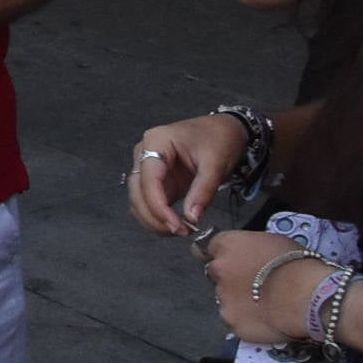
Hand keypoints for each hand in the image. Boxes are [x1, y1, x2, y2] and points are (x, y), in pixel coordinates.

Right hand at [124, 111, 251, 236]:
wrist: (225, 129)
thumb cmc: (220, 139)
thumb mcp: (216, 164)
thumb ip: (202, 191)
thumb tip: (191, 218)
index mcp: (156, 142)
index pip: (148, 179)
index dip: (158, 206)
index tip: (176, 226)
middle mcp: (144, 153)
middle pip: (137, 191)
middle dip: (154, 216)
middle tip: (180, 232)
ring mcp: (147, 167)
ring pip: (138, 199)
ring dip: (153, 219)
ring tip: (180, 230)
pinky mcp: (155, 179)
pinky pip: (148, 201)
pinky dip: (158, 216)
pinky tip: (176, 224)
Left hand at [201, 229, 329, 345]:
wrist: (307, 296)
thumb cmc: (298, 266)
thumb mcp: (273, 241)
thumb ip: (250, 247)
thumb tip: (250, 255)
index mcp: (228, 245)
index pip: (209, 247)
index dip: (223, 256)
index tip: (231, 261)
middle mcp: (219, 269)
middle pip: (216, 274)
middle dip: (230, 278)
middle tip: (253, 284)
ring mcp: (223, 297)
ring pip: (225, 298)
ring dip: (238, 300)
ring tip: (264, 303)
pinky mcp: (231, 321)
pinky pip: (234, 320)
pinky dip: (245, 320)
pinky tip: (264, 317)